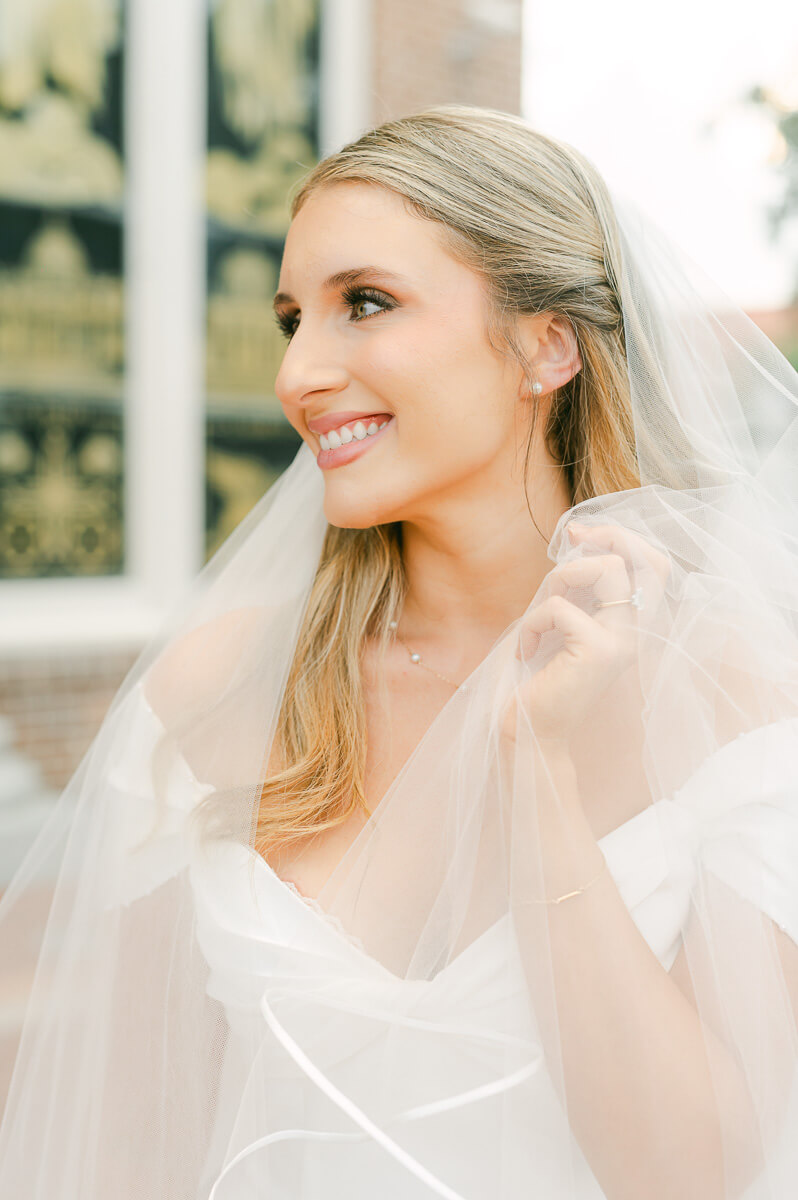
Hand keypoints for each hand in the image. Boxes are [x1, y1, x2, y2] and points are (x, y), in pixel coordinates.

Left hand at [501, 522, 670, 744]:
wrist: (531, 729)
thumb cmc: (542, 673)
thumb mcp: (564, 616)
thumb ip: (577, 582)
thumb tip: (577, 534)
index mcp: (634, 623)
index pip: (656, 564)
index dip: (622, 537)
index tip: (578, 535)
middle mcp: (639, 631)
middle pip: (646, 559)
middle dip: (605, 539)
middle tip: (565, 552)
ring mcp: (624, 641)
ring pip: (606, 569)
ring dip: (560, 579)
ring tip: (542, 614)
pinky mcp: (598, 652)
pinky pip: (559, 607)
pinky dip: (532, 623)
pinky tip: (527, 650)